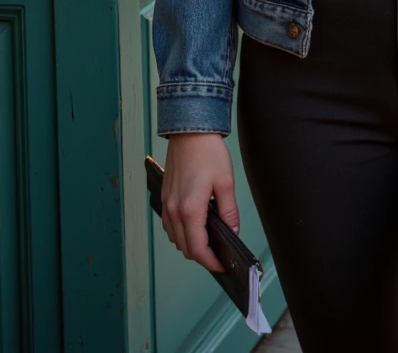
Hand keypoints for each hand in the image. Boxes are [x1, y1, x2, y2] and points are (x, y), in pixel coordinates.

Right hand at [161, 133, 239, 272]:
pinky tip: (195, 226)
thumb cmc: (208, 152)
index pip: (198, 249)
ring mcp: (167, 204)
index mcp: (190, 209)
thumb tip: (232, 232)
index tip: (223, 266)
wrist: (189, 130)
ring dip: (190, 245)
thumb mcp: (226, 182)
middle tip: (219, 256)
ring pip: (175, 238)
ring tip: (209, 243)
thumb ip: (229, 212)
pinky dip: (181, 233)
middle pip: (185, 248)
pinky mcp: (165, 196)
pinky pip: (169, 225)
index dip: (211, 262)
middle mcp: (174, 210)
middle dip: (202, 256)